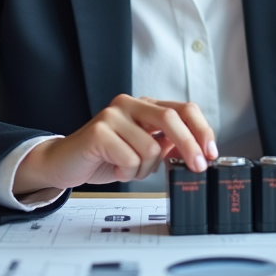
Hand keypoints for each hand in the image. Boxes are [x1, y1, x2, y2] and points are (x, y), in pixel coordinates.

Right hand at [13, 95, 217, 193]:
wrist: (64, 163)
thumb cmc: (104, 157)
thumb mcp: (143, 151)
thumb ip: (166, 144)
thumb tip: (198, 151)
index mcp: (144, 105)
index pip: (183, 108)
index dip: (202, 129)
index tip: (211, 152)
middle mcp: (129, 104)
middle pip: (171, 118)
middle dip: (190, 145)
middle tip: (198, 167)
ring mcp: (113, 115)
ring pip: (150, 147)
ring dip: (145, 169)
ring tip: (128, 169)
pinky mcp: (99, 131)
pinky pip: (130, 158)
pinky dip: (127, 172)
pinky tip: (115, 168)